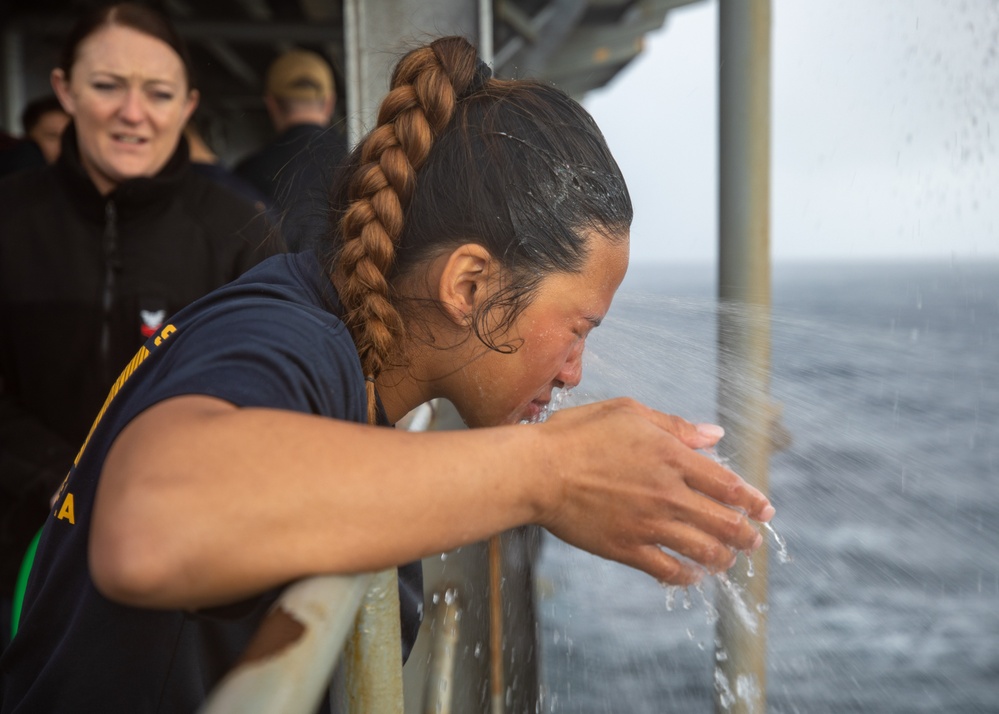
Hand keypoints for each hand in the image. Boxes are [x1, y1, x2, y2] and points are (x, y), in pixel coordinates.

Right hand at [536, 398, 773, 584]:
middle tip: (754, 541)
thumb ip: (675, 426)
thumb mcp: (628, 413)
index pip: (727, 485)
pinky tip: (691, 575)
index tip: (765, 509)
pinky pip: (668, 570)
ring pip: (703, 550)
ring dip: (723, 558)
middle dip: (746, 535)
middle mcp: (667, 494)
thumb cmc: (578, 435)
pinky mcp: (626, 548)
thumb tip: (714, 435)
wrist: (538, 471)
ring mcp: (648, 525)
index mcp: (671, 457)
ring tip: (728, 560)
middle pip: (725, 523)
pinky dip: (686, 576)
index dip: (752, 500)